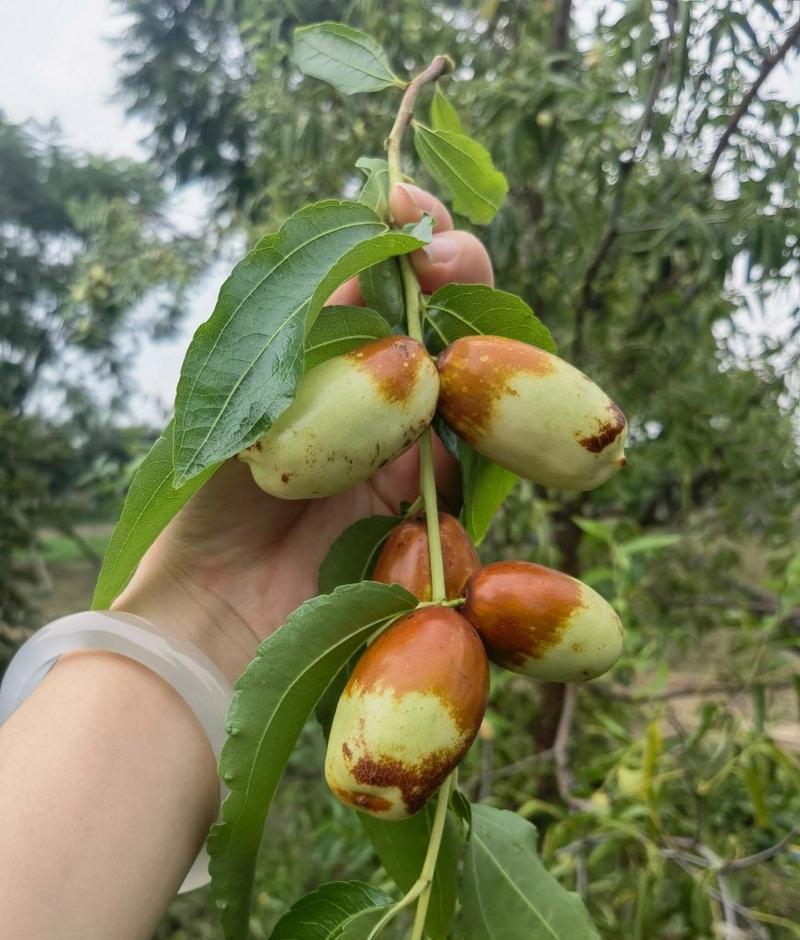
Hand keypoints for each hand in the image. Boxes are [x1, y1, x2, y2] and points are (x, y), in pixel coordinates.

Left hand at [113, 185, 494, 683]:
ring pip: (468, 378)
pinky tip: (486, 395)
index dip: (397, 233)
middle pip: (435, 316)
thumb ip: (306, 339)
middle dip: (453, 269)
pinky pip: (478, 459)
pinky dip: (493, 427)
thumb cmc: (212, 502)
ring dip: (480, 337)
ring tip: (470, 308)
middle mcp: (372, 398)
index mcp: (322, 362)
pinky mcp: (436, 508)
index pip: (374, 280)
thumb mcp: (244, 400)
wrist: (221, 611)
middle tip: (448, 251)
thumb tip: (377, 288)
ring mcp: (410, 451)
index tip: (402, 199)